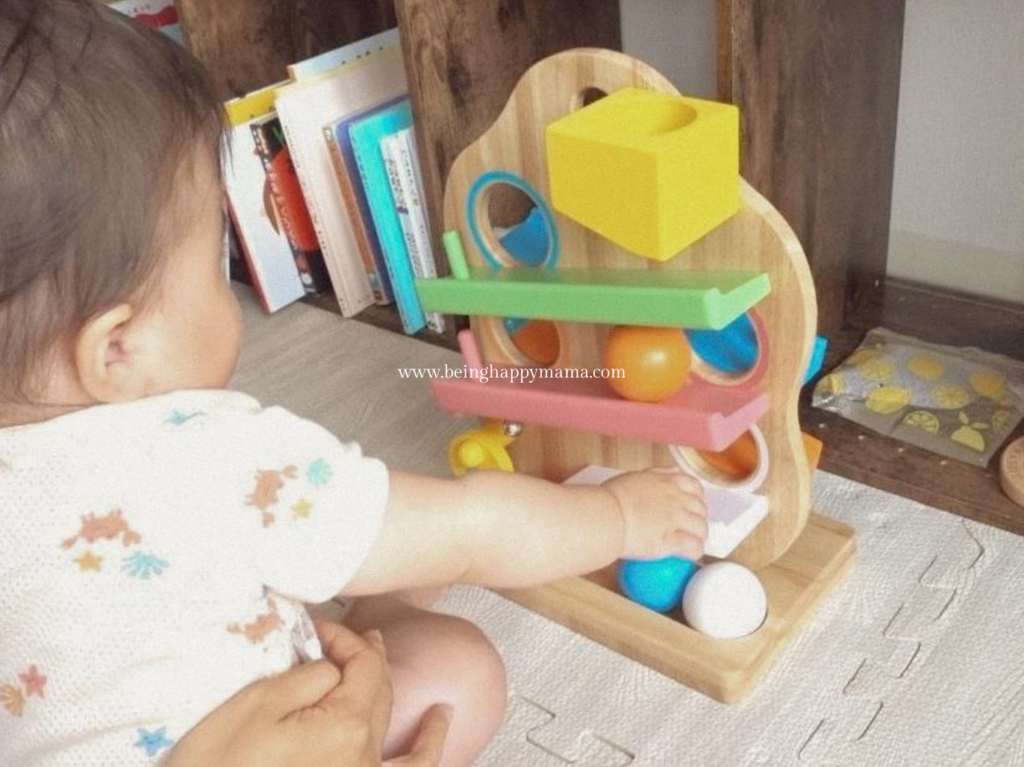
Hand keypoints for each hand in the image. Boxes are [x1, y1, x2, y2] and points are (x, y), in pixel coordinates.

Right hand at [169, 622, 450, 766]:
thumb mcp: (258, 705)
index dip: (344, 638)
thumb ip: (308, 677)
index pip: (363, 666)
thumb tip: (333, 667)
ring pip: (388, 723)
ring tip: (387, 653)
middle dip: (362, 658)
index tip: (317, 628)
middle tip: (346, 636)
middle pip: (377, 692)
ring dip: (391, 689)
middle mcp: (364, 755)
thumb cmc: (219, 764)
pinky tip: (440, 721)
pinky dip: (428, 745)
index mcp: (347, 725)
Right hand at [602, 469, 706, 560]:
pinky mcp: (671, 541)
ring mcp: (675, 520)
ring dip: (699, 535)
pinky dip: (694, 551)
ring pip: (701, 528)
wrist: (605, 516)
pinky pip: (693, 547)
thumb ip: (656, 474)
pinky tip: (688, 554)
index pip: (694, 486)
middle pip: (701, 508)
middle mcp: (675, 499)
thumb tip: (672, 471)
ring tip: (691, 541)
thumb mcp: (635, 476)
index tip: (691, 505)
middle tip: (690, 526)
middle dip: (699, 517)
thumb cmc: (611, 497)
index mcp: (666, 482)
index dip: (696, 497)